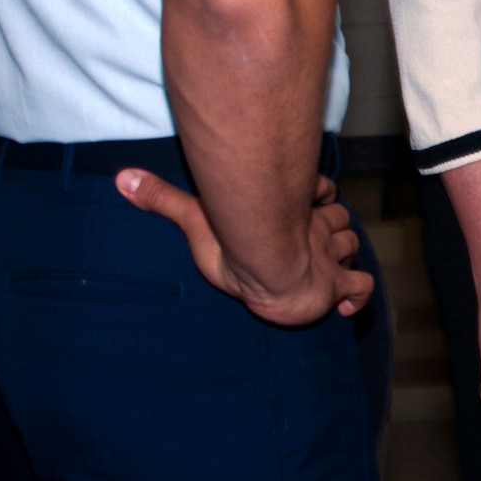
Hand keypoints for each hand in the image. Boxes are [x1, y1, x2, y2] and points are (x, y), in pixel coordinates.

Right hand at [118, 170, 371, 324]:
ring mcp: (330, 258)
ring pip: (351, 247)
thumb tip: (121, 177)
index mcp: (293, 212)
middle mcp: (316, 230)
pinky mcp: (337, 286)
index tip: (312, 197)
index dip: (320, 193)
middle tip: (315, 239)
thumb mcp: (195, 217)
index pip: (321, 192)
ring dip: (344, 254)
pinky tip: (346, 303)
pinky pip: (360, 289)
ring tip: (327, 265)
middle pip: (341, 219)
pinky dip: (357, 295)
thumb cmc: (233, 243)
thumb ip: (163, 198)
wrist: (268, 269)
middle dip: (333, 225)